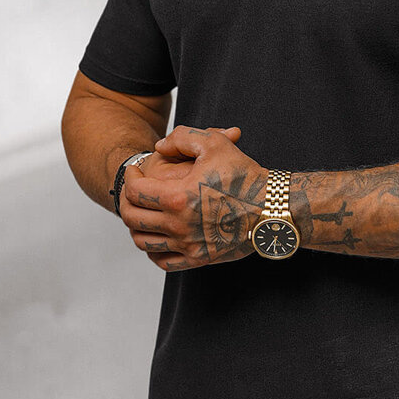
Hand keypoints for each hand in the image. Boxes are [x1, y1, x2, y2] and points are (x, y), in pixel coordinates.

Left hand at [118, 125, 268, 271]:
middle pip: (132, 218)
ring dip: (136, 225)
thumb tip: (159, 146)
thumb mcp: (215, 143)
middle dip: (126, 200)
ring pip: (142, 241)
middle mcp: (178, 225)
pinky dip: (153, 250)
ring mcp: (187, 246)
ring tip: (144, 211)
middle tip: (134, 190)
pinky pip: (163, 261)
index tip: (136, 170)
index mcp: (178, 197)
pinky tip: (159, 235)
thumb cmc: (245, 175)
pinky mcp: (199, 259)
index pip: (135, 191)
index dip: (130, 177)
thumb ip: (182, 137)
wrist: (272, 209)